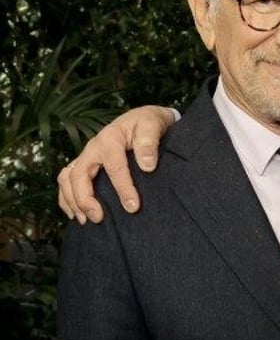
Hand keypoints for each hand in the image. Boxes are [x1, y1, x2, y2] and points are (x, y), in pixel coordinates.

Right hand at [57, 106, 175, 223]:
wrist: (143, 119)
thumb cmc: (148, 123)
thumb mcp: (153, 125)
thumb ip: (149, 143)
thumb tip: (147, 165)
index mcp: (110, 138)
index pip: (114, 166)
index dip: (123, 188)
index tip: (133, 206)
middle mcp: (93, 147)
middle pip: (79, 174)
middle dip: (86, 199)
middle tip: (99, 218)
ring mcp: (86, 156)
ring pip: (67, 178)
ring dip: (73, 201)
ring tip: (86, 220)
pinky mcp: (85, 164)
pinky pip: (66, 181)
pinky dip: (66, 198)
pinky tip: (75, 214)